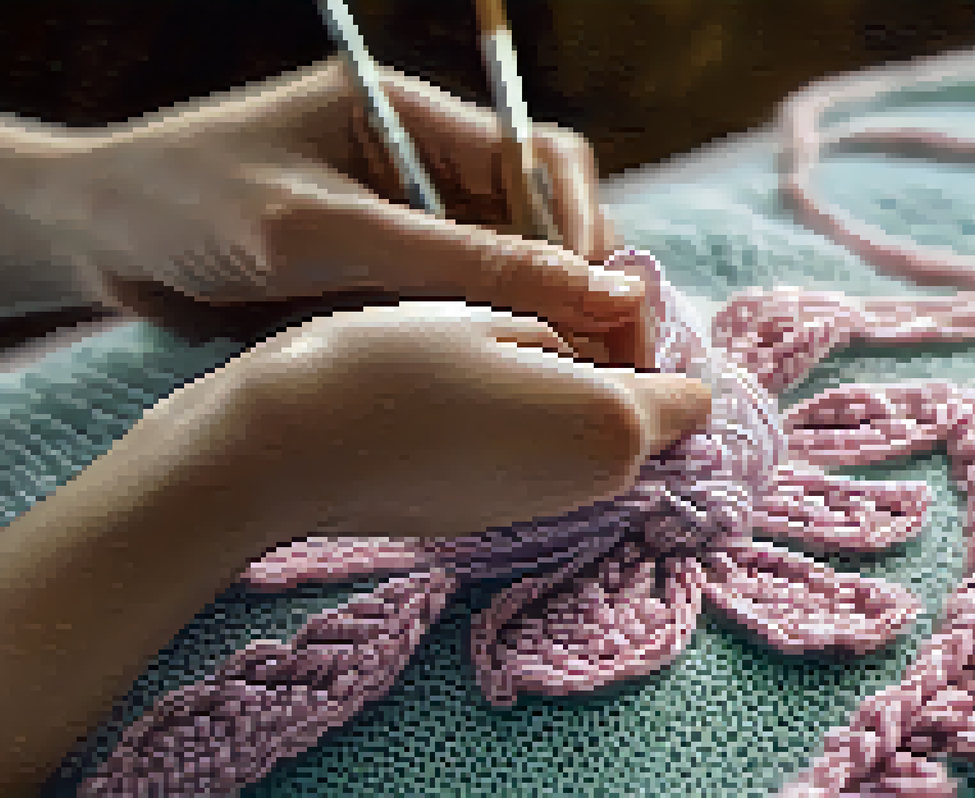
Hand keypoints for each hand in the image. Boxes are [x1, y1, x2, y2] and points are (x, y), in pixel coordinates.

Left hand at [24, 55, 648, 365]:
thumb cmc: (191, 204)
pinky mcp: (366, 278)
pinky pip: (440, 312)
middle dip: (560, 291)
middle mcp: (414, 167)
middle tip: (581, 368)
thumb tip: (594, 293)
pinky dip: (456, 347)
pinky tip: (461, 388)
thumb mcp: (325, 230)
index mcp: (412, 117)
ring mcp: (391, 225)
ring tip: (526, 386)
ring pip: (491, 278)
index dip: (583, 235)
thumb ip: (457, 261)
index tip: (602, 314)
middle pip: (532, 224)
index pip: (542, 161)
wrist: (90, 241)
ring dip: (509, 326)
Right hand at [194, 301, 710, 541]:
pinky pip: (545, 464)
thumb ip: (577, 326)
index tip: (592, 304)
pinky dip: (527, 428)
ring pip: (591, 441)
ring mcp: (544, 513)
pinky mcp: (497, 522)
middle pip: (644, 421)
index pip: (693, 392)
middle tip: (533, 316)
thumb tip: (618, 331)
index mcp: (612, 427)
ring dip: (565, 396)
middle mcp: (594, 488)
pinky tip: (459, 398)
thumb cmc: (384, 368)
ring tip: (486, 351)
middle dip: (612, 369)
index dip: (655, 342)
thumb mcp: (492, 316)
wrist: (281, 456)